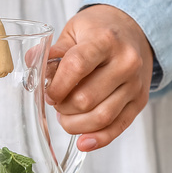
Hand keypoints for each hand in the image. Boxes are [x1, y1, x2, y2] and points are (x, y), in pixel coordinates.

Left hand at [45, 5, 153, 151]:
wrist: (134, 30)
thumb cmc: (100, 31)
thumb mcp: (74, 31)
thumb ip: (53, 51)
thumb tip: (31, 65)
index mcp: (105, 40)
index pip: (76, 67)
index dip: (57, 86)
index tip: (48, 92)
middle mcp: (125, 62)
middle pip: (86, 98)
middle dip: (63, 107)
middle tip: (56, 102)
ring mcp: (135, 84)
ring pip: (101, 117)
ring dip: (75, 124)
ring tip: (66, 115)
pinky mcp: (140, 101)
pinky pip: (118, 127)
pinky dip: (98, 139)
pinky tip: (83, 142)